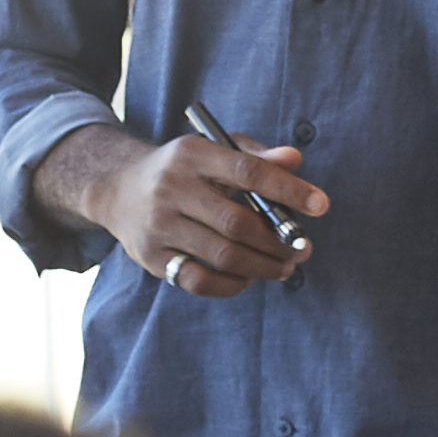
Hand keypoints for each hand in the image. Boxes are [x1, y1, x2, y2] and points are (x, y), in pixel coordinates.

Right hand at [83, 128, 323, 297]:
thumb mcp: (214, 151)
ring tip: (282, 267)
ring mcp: (158, 225)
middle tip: (301, 249)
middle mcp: (171, 188)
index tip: (320, 205)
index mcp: (193, 154)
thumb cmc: (182, 170)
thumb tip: (296, 160)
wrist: (117, 188)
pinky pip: (198, 281)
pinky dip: (231, 285)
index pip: (248, 171)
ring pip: (222, 255)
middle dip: (278, 241)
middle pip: (237, 222)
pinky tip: (247, 279)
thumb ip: (256, 156)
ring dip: (262, 267)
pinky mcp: (151, 257)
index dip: (289, 189)